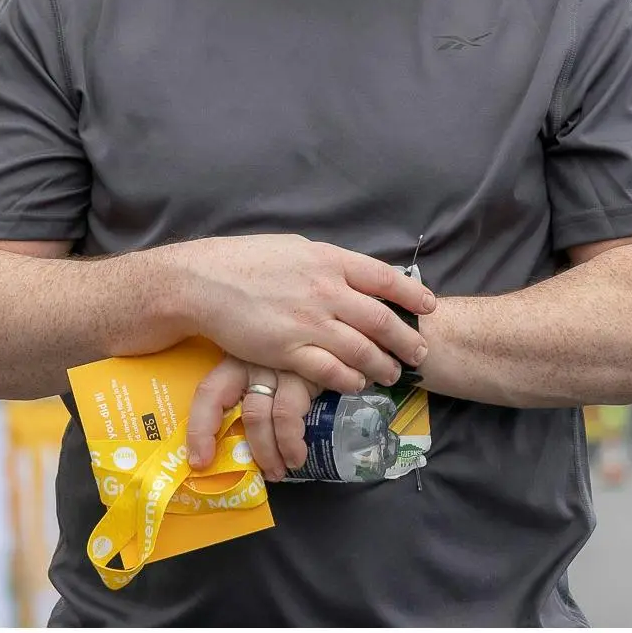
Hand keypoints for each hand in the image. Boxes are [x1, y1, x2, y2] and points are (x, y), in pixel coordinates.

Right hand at [169, 234, 433, 394]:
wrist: (203, 282)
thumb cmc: (244, 261)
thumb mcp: (293, 249)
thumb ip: (324, 263)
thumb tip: (348, 272)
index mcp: (329, 260)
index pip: (383, 278)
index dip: (411, 294)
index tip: (428, 306)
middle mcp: (326, 290)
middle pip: (380, 319)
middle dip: (405, 338)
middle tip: (420, 352)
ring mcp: (309, 322)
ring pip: (361, 349)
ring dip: (382, 364)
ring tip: (393, 374)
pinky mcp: (289, 351)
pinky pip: (330, 371)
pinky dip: (350, 379)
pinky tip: (358, 383)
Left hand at [185, 354, 316, 481]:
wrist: (321, 346)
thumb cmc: (286, 369)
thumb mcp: (259, 379)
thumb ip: (244, 407)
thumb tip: (222, 455)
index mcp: (234, 365)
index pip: (210, 393)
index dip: (201, 429)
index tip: (200, 462)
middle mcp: (257, 364)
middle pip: (251, 412)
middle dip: (259, 450)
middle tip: (267, 473)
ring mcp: (285, 368)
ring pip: (277, 415)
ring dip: (281, 449)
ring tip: (287, 466)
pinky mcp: (311, 372)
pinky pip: (300, 413)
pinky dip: (296, 441)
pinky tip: (301, 453)